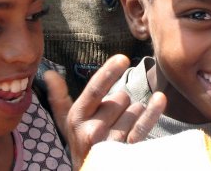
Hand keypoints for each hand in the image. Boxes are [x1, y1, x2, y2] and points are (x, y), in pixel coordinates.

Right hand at [45, 55, 165, 168]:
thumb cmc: (80, 143)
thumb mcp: (67, 122)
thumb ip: (59, 98)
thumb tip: (49, 74)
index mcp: (77, 117)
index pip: (95, 89)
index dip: (109, 72)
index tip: (123, 58)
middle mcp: (91, 130)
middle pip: (120, 98)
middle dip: (120, 102)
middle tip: (111, 117)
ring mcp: (110, 142)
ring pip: (133, 109)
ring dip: (133, 112)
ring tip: (121, 125)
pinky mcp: (125, 152)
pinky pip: (142, 127)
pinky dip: (152, 112)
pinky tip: (160, 99)